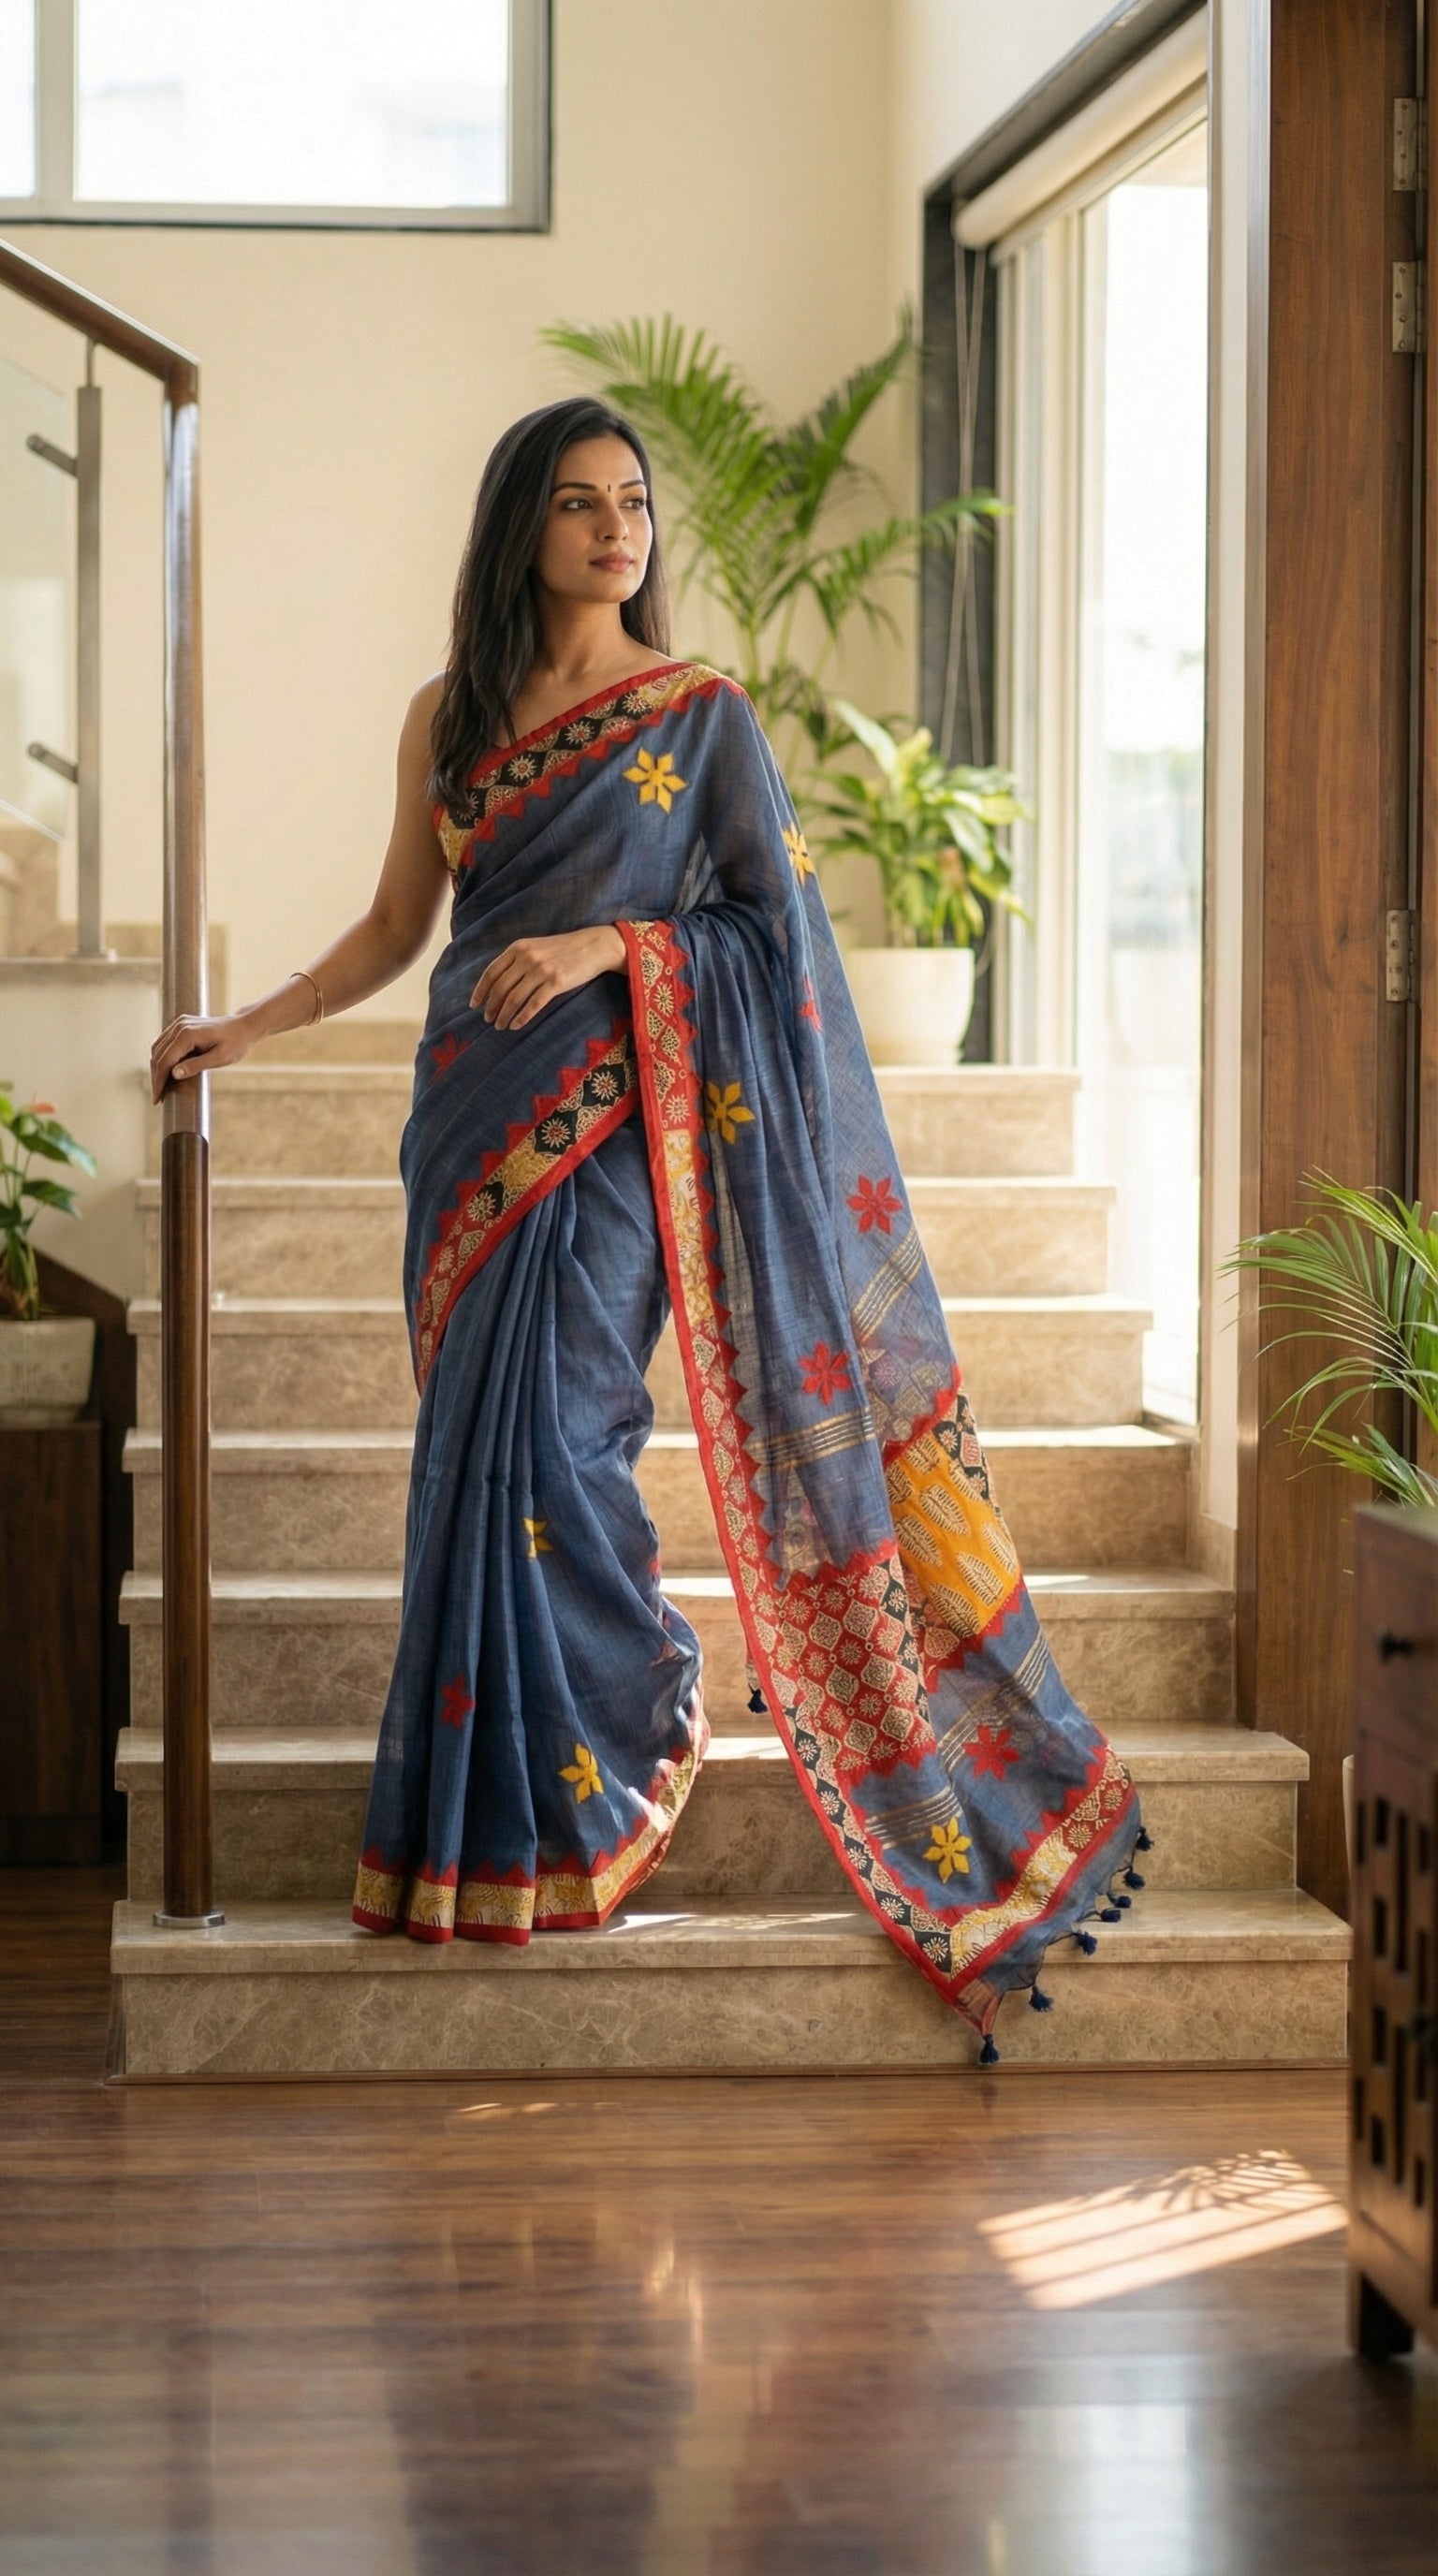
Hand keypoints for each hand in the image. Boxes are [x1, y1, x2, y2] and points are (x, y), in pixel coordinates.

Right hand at [150, 1012, 257, 1104]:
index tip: (158, 1099)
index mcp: (188, 1034)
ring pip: (158, 1048)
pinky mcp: (181, 1025)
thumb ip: (197, 1065)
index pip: (165, 1060)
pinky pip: (164, 1042)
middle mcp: (180, 1026)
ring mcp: (179, 1023)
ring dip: (156, 1068)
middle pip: (158, 1054)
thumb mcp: (219, 1058)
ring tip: (159, 1087)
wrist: (244, 1027)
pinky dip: (162, 1057)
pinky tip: (164, 1072)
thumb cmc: (236, 1043)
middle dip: (156, 1077)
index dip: (159, 1081)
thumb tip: (174, 1074)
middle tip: (158, 1097)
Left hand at [470, 925, 625, 1030]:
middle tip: (488, 1020)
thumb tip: (499, 983)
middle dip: (491, 1007)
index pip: (491, 972)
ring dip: (504, 1015)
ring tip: (500, 1026)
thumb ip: (518, 959)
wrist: (594, 946)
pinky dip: (522, 1017)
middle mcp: (527, 957)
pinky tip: (515, 1025)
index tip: (474, 1005)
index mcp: (519, 947)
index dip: (481, 990)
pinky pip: (533, 1004)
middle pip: (500, 988)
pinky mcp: (556, 983)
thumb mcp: (537, 947)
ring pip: (514, 998)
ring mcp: (541, 970)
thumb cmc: (564, 950)